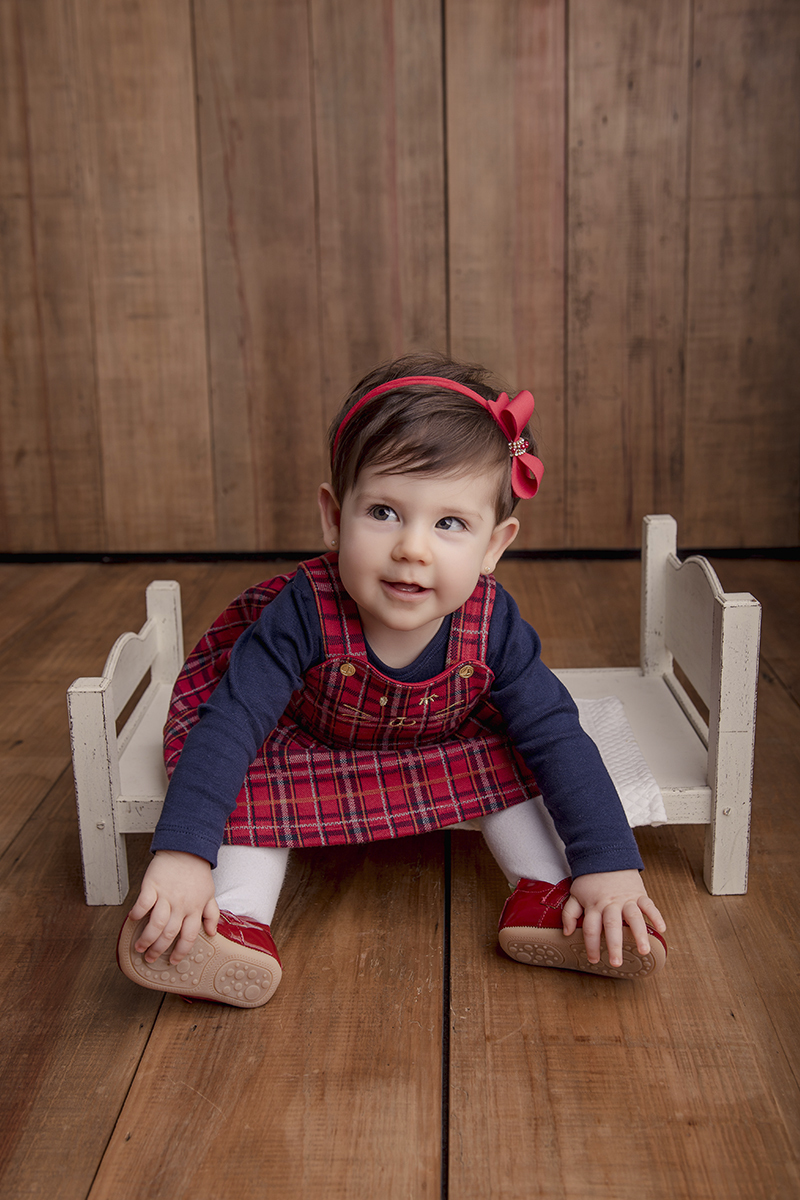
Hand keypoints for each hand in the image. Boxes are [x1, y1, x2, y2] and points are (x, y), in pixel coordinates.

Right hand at [127, 850, 218, 965]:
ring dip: (146, 938)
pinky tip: (133, 920)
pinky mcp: (153, 885)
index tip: (174, 961)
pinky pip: (143, 903)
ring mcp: (166, 895)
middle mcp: (181, 905)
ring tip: (139, 947)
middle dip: (159, 950)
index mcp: (195, 909)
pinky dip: (137, 914)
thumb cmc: (197, 872)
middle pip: (169, 934)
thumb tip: (212, 932)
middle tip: (150, 958)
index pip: (189, 937)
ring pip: (156, 924)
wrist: (187, 848)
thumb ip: (211, 914)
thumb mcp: (210, 893)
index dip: (181, 952)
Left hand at [562, 870, 665, 967]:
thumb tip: (567, 932)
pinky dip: (656, 916)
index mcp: (594, 906)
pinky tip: (661, 929)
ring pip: (633, 917)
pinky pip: (649, 905)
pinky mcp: (638, 894)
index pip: (590, 928)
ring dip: (639, 934)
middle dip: (614, 944)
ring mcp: (626, 899)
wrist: (606, 855)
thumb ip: (570, 913)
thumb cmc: (591, 879)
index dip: (591, 945)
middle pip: (611, 925)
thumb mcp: (575, 893)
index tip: (593, 959)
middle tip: (616, 962)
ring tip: (643, 950)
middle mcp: (610, 904)